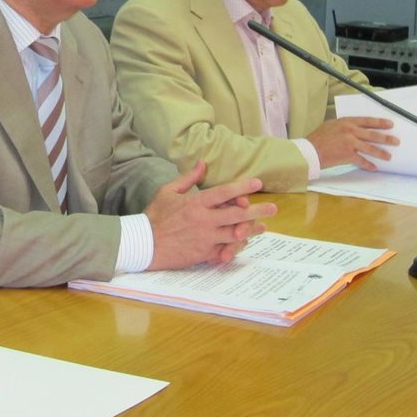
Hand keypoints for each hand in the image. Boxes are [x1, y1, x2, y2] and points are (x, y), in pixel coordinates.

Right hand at [144, 163, 276, 269]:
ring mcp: (206, 238)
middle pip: (237, 214)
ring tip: (263, 227)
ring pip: (236, 234)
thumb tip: (203, 163)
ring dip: (252, 230)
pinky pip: (226, 250)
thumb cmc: (155, 216)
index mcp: (196, 203)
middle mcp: (204, 220)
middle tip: (272, 208)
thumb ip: (188, 178)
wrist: (144, 244)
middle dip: (257, 211)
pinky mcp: (204, 254)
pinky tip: (244, 243)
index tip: (257, 183)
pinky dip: (236, 247)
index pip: (224, 192)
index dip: (243, 187)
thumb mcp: (168, 191)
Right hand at [307, 117, 397, 169]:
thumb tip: (356, 130)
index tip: (390, 124)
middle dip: (386, 138)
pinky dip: (368, 165)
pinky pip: (362, 160)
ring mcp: (349, 143)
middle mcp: (349, 131)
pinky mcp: (348, 155)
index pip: (367, 121)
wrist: (310, 151)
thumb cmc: (318, 138)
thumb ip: (344, 126)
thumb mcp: (331, 126)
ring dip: (381, 153)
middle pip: (372, 134)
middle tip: (395, 141)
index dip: (380, 123)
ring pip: (370, 148)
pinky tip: (374, 167)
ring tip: (389, 156)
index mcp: (346, 122)